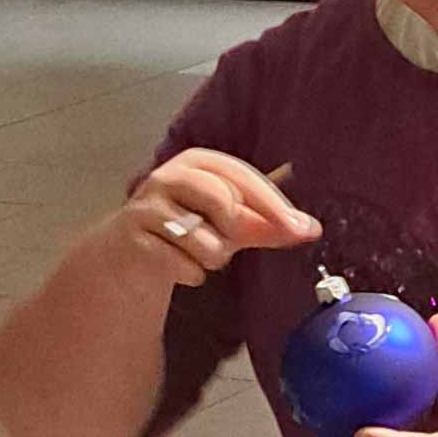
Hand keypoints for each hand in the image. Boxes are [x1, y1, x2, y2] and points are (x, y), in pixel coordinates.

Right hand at [111, 149, 315, 295]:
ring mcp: (147, 207)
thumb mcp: (230, 225)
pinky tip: (178, 268)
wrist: (128, 258)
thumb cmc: (186, 233)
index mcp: (197, 162)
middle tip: (230, 242)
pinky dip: (190, 274)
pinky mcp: (133, 239)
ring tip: (198, 254)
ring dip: (211, 257)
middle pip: (223, 201)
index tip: (300, 228)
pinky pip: (183, 265)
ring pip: (204, 239)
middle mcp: (169, 177)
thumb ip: (267, 224)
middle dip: (236, 231)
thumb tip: (309, 228)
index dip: (273, 204)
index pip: (241, 177)